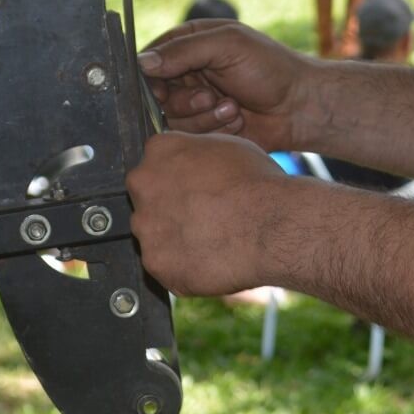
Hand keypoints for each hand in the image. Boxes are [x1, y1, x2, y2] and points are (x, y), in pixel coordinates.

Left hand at [127, 132, 285, 295]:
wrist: (270, 226)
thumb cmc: (257, 185)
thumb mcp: (227, 147)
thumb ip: (196, 154)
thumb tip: (194, 164)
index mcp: (160, 150)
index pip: (156, 164)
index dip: (179, 179)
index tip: (196, 189)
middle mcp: (143, 184)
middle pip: (149, 199)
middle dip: (171, 208)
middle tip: (205, 217)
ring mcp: (146, 226)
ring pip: (155, 234)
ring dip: (176, 239)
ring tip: (212, 241)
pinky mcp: (156, 262)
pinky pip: (166, 266)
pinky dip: (183, 267)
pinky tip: (210, 260)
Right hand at [137, 20, 317, 151]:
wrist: (300, 107)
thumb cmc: (271, 68)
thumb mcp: (228, 46)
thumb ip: (185, 50)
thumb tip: (143, 62)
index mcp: (190, 44)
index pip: (149, 59)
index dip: (151, 77)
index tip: (163, 88)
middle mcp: (187, 73)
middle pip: (155, 95)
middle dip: (185, 100)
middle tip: (211, 96)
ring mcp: (195, 103)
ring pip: (172, 119)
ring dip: (204, 116)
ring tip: (233, 108)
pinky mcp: (204, 129)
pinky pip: (191, 136)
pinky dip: (214, 130)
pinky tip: (237, 121)